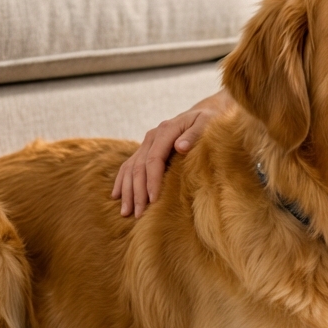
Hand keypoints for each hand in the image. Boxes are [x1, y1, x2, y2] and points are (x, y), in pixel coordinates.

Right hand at [111, 90, 230, 217]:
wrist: (204, 113)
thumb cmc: (209, 121)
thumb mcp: (207, 123)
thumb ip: (194, 134)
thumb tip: (180, 147)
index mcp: (166, 130)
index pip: (154, 158)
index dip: (152, 180)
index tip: (153, 200)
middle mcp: (152, 136)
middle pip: (139, 166)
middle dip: (138, 192)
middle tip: (138, 214)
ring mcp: (147, 143)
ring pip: (130, 168)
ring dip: (127, 191)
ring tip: (126, 213)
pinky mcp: (145, 149)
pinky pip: (128, 166)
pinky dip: (122, 181)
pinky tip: (117, 197)